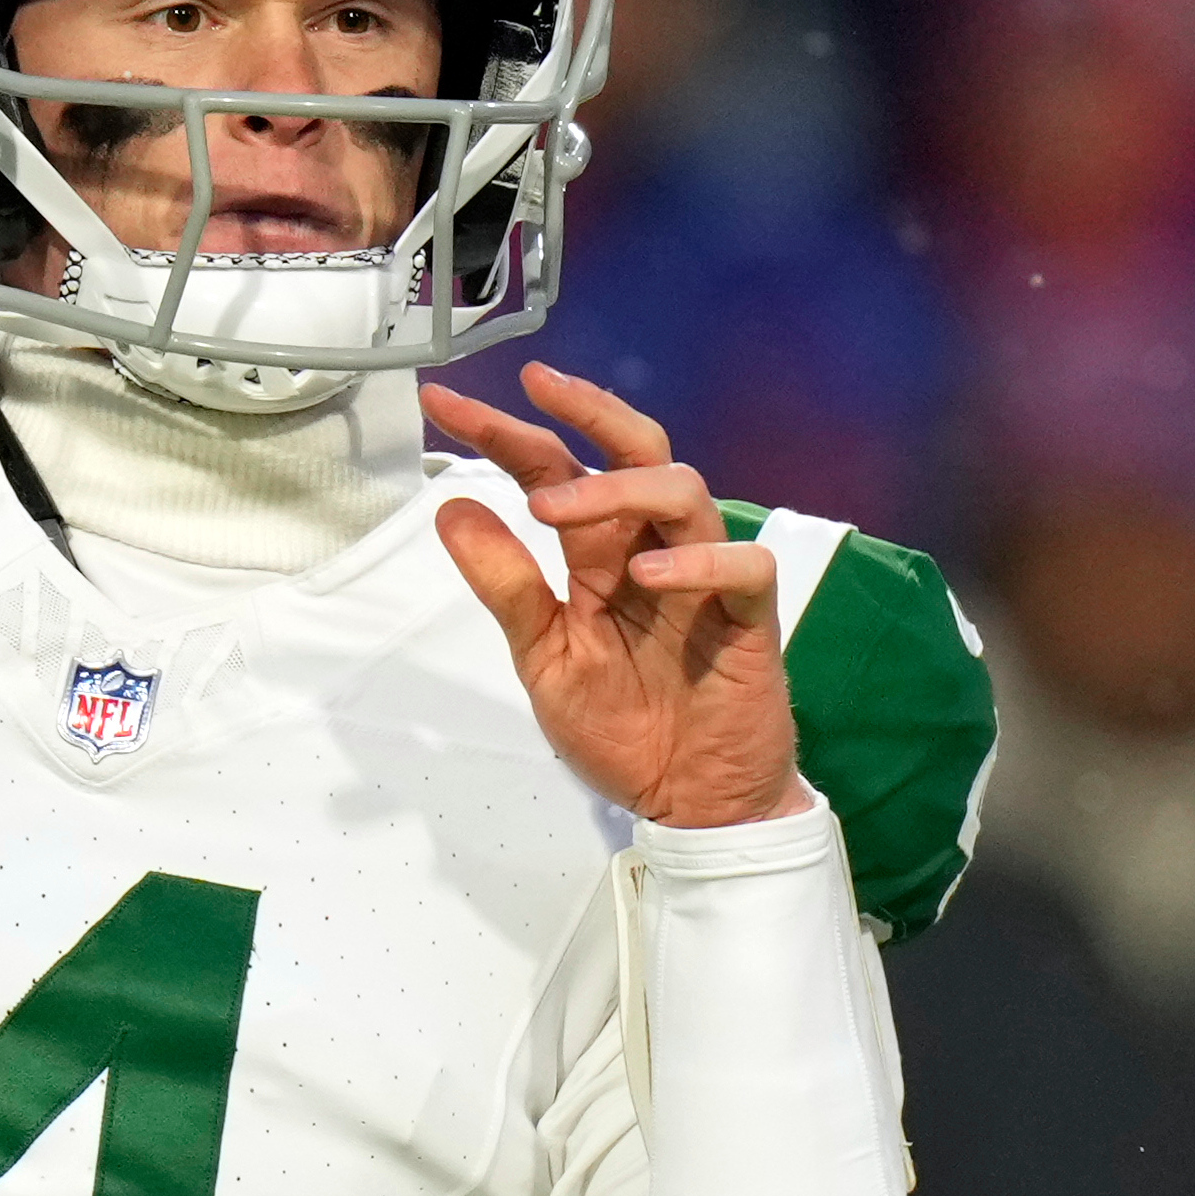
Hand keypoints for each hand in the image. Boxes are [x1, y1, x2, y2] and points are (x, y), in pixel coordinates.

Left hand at [423, 362, 805, 830]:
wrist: (692, 806)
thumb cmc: (624, 731)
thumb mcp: (544, 659)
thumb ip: (506, 586)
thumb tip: (452, 508)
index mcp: (600, 557)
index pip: (555, 471)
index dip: (504, 435)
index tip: (446, 402)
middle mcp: (652, 551)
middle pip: (636, 451)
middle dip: (587, 411)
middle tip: (533, 389)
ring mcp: (703, 580)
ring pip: (685, 492)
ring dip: (619, 486)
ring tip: (555, 507)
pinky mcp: (749, 621)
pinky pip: (744, 568)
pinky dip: (699, 562)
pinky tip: (650, 574)